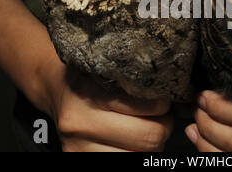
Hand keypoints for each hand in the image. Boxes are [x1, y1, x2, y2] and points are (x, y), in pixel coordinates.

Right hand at [40, 56, 173, 151]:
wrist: (55, 86)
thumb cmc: (91, 76)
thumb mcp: (112, 68)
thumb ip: (139, 81)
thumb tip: (176, 97)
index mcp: (93, 93)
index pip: (151, 107)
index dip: (164, 106)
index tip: (163, 101)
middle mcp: (82, 122)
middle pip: (150, 136)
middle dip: (163, 127)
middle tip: (160, 118)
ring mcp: (78, 146)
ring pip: (140, 156)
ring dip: (151, 146)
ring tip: (146, 130)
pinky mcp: (76, 158)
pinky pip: (125, 163)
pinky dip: (136, 154)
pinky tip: (132, 142)